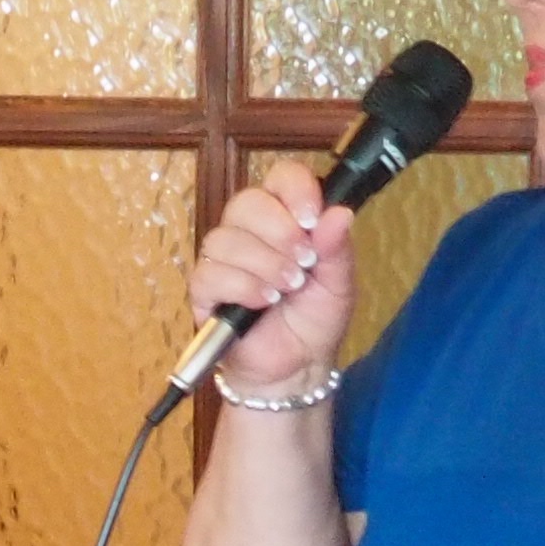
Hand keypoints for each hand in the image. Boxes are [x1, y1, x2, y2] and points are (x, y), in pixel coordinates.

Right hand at [188, 161, 356, 391]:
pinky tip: (262, 302)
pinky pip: (210, 274)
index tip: (312, 218)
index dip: (295, 190)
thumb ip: (337, 249)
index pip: (281, 178)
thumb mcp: (339, 284)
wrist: (296, 367)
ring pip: (225, 238)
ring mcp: (224, 259)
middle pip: (246, 202)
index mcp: (285, 218)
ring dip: (263, 264)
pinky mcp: (204, 290)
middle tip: (303, 262)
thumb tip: (340, 214)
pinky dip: (241, 286)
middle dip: (278, 231)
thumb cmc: (314, 321)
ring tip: (286, 289)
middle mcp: (250, 232)